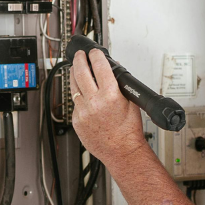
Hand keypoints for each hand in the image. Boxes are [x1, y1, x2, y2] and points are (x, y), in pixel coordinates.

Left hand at [69, 48, 146, 165]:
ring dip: (74, 75)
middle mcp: (94, 102)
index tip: (94, 52)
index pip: (99, 66)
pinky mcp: (76, 120)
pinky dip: (78, 96)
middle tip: (80, 55)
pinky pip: (74, 103)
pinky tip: (81, 93)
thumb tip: (112, 69)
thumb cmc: (128, 131)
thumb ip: (120, 84)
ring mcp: (83, 112)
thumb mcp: (130, 102)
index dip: (95, 56)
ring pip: (73, 86)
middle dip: (79, 60)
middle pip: (81, 72)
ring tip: (76, 69)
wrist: (121, 152)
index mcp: (110, 96)